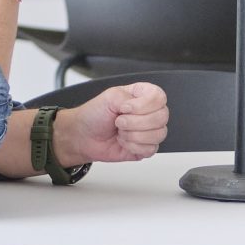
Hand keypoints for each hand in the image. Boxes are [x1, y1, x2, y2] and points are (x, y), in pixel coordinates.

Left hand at [52, 82, 169, 165]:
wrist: (83, 137)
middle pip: (162, 117)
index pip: (159, 97)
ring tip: (121, 132)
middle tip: (119, 121)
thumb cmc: (93, 115)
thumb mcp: (110, 97)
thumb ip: (128, 98)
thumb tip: (139, 108)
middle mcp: (149, 113)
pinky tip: (124, 141)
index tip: (125, 108)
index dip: (144, 105)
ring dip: (133, 135)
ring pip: (158, 134)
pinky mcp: (146, 147)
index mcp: (142, 96)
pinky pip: (151, 149)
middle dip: (136, 122)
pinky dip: (133, 146)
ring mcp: (149, 131)